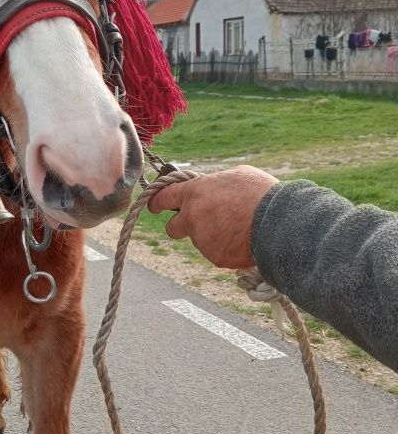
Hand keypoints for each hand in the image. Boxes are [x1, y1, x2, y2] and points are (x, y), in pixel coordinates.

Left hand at [147, 165, 277, 268]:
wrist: (278, 222)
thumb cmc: (260, 193)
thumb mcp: (236, 175)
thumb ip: (215, 183)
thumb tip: (211, 187)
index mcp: (194, 193)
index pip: (163, 197)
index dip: (156, 202)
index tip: (155, 206)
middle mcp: (192, 217)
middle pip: (172, 228)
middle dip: (181, 226)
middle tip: (198, 223)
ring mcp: (202, 240)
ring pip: (201, 240)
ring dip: (212, 236)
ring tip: (238, 227)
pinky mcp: (215, 257)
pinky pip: (216, 252)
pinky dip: (226, 248)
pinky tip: (242, 239)